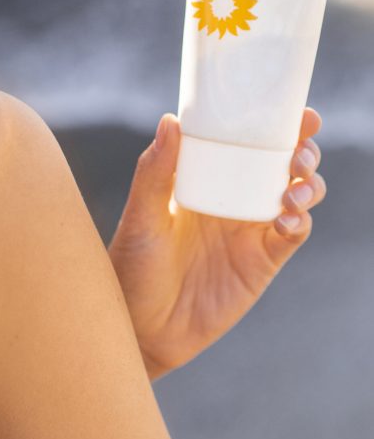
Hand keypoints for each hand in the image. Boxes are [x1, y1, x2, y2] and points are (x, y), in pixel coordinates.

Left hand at [107, 109, 325, 378]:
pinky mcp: (261, 262)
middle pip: (282, 163)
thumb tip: (171, 120)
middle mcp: (233, 198)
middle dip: (302, 151)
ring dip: (308, 185)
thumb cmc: (131, 268)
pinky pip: (292, 235)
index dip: (277, 124)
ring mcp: (250, 229)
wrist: (140, 328)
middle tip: (298, 154)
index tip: (295, 110)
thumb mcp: (141, 217)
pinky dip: (300, 222)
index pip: (246, 140)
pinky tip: (288, 220)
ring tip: (295, 188)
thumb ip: (155, 172)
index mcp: (206, 177)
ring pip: (297, 195)